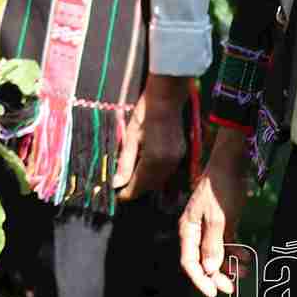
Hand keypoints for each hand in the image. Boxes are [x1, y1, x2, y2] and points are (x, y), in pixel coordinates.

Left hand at [114, 73, 187, 198]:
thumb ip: (124, 162)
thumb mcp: (129, 137)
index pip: (139, 185)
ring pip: (160, 181)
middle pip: (151, 186)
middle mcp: (168, 163)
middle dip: (137, 191)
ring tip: (131, 183)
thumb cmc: (144, 114)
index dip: (128, 193)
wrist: (166, 99)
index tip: (117, 197)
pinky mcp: (181, 154)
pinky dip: (156, 176)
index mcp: (153, 159)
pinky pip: (167, 173)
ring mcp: (177, 159)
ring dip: (147, 185)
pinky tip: (145, 172)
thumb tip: (116, 183)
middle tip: (122, 191)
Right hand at [179, 137, 249, 296]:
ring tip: (246, 271)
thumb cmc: (220, 190)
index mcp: (188, 229)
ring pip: (216, 254)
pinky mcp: (222, 223)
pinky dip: (236, 252)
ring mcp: (210, 227)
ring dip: (230, 265)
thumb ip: (213, 244)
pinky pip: (227, 244)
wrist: (231, 164)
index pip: (189, 261)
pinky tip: (248, 257)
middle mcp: (196, 231)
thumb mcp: (218, 218)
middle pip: (203, 261)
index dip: (199, 279)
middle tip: (232, 288)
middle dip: (216, 276)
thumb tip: (209, 269)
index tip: (213, 294)